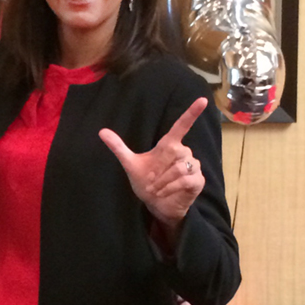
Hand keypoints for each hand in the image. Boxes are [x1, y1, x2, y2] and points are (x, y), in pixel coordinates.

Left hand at [98, 97, 207, 228]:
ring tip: (156, 188)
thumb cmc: (146, 181)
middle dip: (159, 170)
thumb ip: (118, 147)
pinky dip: (170, 188)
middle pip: (175, 152)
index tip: (202, 100)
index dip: (191, 113)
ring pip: (180, 168)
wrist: (155, 203)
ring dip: (163, 181)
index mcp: (169, 144)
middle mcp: (183, 152)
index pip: (181, 126)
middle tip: (150, 181)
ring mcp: (193, 166)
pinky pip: (185, 180)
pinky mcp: (197, 180)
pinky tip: (163, 192)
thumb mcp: (130, 163)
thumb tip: (101, 131)